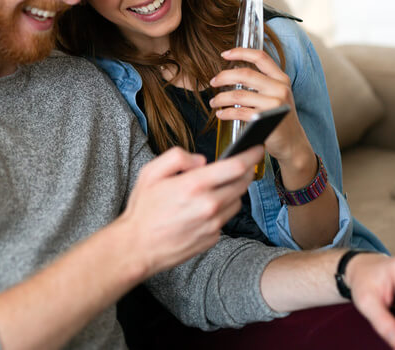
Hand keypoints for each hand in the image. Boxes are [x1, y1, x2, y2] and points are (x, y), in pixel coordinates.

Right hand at [120, 145, 261, 276]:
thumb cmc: (143, 209)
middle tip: (244, 163)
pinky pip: (225, 219)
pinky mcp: (212, 239)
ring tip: (219, 186)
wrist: (137, 247)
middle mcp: (208, 205)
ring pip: (237, 201)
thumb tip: (201, 160)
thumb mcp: (151, 172)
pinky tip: (205, 208)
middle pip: (243, 183)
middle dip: (247, 170)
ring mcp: (212, 224)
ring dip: (234, 191)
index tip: (257, 148)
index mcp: (194, 185)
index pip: (236, 166)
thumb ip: (178, 157)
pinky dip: (221, 210)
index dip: (251, 155)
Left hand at [209, 48, 314, 183]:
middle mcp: (279, 88)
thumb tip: (233, 73)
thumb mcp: (278, 95)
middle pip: (245, 74)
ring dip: (221, 97)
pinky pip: (238, 111)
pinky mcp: (265, 119)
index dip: (241, 52)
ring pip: (238, 94)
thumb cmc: (280, 117)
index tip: (224, 54)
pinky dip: (226, 112)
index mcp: (281, 79)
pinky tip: (221, 113)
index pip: (261, 57)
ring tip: (214, 102)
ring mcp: (273, 104)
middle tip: (213, 82)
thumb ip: (263, 82)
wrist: (293, 143)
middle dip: (224, 76)